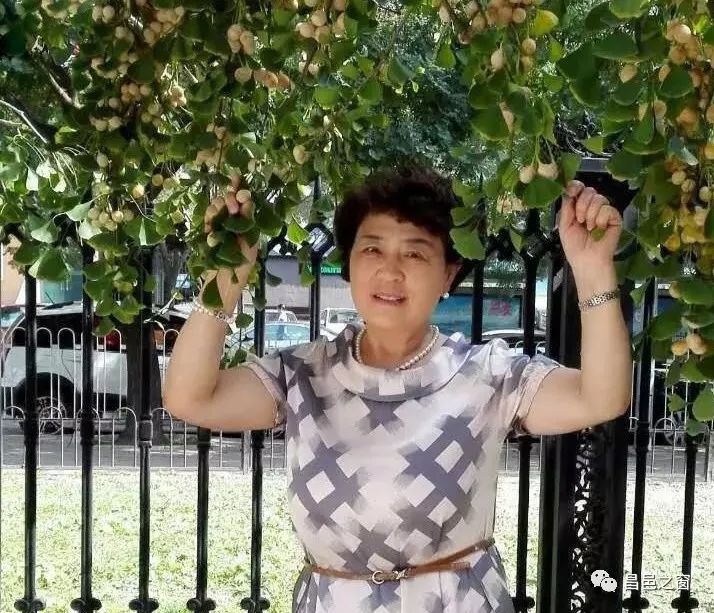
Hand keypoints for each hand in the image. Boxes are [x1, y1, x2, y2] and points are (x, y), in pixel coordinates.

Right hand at [199, 174, 257, 310]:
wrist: (222, 284)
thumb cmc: (241, 266)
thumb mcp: (248, 242)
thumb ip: (247, 220)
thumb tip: (247, 198)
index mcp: (246, 223)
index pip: (242, 200)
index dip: (238, 187)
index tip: (235, 177)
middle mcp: (232, 221)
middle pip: (227, 199)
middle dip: (229, 198)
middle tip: (233, 208)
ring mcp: (218, 226)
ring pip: (215, 206)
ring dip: (218, 207)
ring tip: (221, 217)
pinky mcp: (207, 233)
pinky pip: (207, 219)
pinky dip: (209, 220)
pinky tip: (211, 228)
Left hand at [558, 180, 622, 294]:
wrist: (587, 261)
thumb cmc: (574, 246)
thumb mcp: (564, 225)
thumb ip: (566, 206)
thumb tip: (568, 189)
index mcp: (578, 207)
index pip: (579, 189)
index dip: (575, 186)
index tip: (572, 190)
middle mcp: (592, 207)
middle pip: (589, 191)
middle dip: (581, 205)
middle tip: (580, 220)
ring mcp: (605, 212)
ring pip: (599, 198)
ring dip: (590, 214)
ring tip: (589, 228)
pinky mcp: (615, 218)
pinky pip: (608, 209)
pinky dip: (601, 219)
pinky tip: (599, 229)